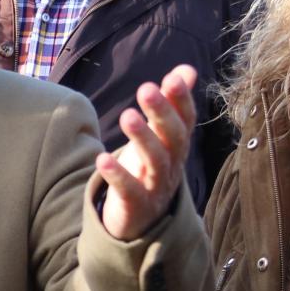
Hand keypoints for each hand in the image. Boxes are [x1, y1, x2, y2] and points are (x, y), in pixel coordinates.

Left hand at [99, 65, 195, 240]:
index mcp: (177, 145)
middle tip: (146, 89)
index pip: (185, 120)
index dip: (181, 100)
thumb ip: (172, 104)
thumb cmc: (149, 168)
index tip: (173, 79)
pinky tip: (102, 159)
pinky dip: (117, 176)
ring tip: (127, 116)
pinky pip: (129, 190)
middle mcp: (172, 164)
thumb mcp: (160, 135)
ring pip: (155, 162)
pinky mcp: (137, 205)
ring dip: (142, 138)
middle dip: (162, 113)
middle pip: (173, 138)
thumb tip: (187, 70)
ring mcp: (157, 187)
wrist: (142, 220)